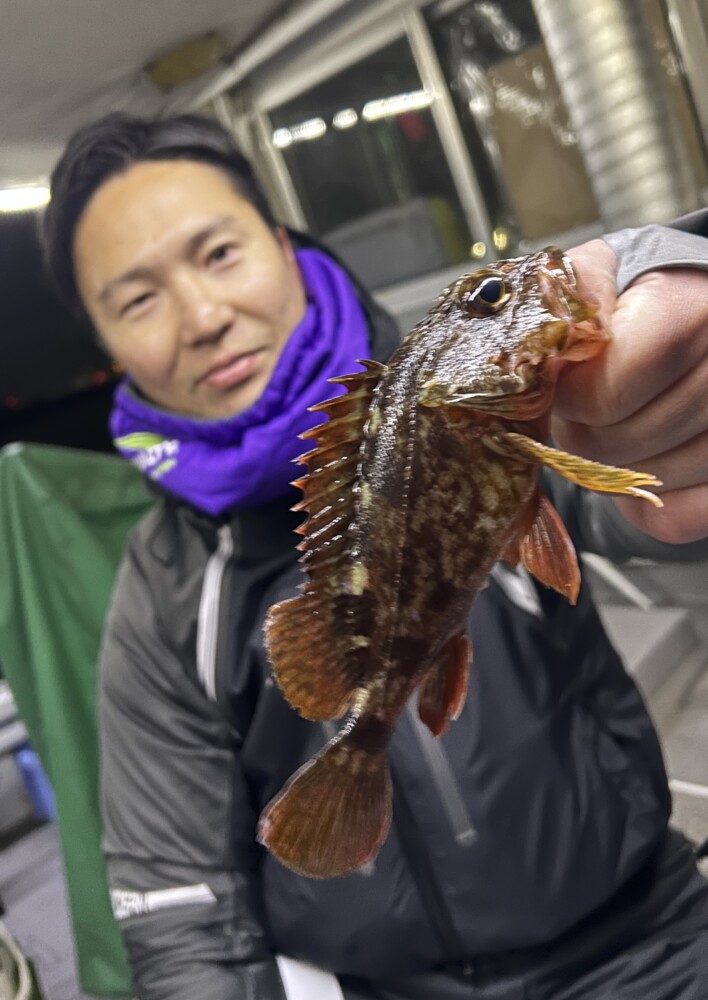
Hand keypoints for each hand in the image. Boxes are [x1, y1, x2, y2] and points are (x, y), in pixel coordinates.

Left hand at [551, 238, 707, 544]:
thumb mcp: (598, 272)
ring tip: (623, 420)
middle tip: (588, 405)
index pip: (605, 394)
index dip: (568, 399)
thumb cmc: (637, 300)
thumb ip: (563, 298)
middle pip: (616, 444)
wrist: (693, 318)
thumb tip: (538, 352)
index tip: (560, 385)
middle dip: (583, 430)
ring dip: (613, 463)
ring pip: (644, 484)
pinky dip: (645, 501)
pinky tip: (647, 455)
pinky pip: (674, 519)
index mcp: (691, 310)